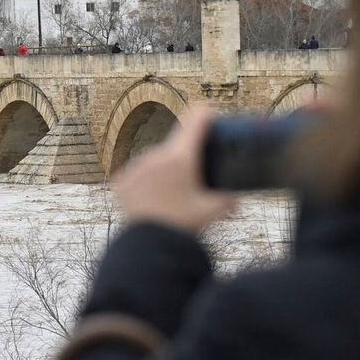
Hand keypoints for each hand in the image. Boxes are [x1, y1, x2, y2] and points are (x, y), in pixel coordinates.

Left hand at [112, 107, 236, 234]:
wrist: (148, 245)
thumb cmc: (182, 225)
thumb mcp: (212, 212)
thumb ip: (228, 201)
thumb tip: (237, 200)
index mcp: (180, 156)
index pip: (195, 118)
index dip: (206, 114)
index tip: (211, 117)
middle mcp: (155, 155)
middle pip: (175, 147)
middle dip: (185, 159)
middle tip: (192, 181)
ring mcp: (136, 166)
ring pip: (155, 161)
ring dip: (164, 172)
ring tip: (171, 197)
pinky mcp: (121, 180)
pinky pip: (138, 175)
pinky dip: (146, 183)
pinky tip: (153, 201)